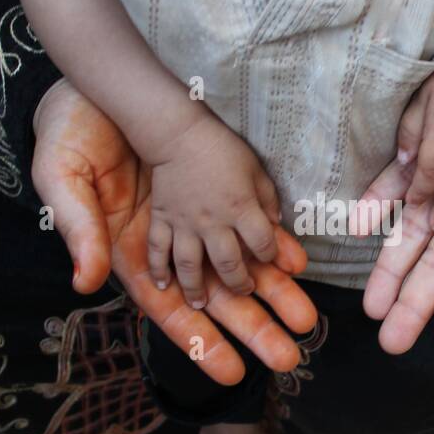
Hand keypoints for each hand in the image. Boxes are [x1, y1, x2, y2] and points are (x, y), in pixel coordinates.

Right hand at [31, 80, 316, 384]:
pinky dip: (270, 242)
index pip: (173, 311)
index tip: (234, 374)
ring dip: (272, 292)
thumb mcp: (61, 178)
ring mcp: (193, 217)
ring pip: (239, 265)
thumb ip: (78, 230)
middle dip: (253, 328)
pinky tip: (295, 262)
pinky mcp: (214, 187)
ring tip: (306, 319)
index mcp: (130, 253)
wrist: (94, 82)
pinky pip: (248, 221)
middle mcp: (167, 244)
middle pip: (217, 299)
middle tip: (290, 355)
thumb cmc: (69, 133)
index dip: (201, 344)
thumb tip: (85, 282)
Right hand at [147, 110, 281, 306]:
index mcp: (240, 207)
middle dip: (239, 283)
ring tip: (200, 302)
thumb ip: (267, 197)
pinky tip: (163, 286)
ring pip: (191, 265)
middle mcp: (213, 221)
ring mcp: (184, 223)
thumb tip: (275, 223)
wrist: (177, 131)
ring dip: (197, 288)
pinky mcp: (162, 218)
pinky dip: (158, 269)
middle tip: (243, 290)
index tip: (270, 259)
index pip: (262, 243)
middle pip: (229, 263)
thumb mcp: (255, 167)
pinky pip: (158, 250)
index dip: (270, 255)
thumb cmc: (220, 147)